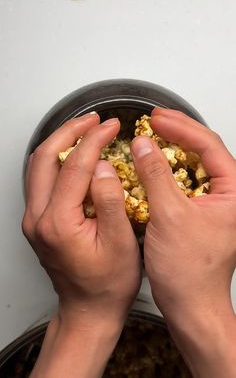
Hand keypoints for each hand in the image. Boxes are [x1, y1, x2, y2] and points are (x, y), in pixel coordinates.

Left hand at [22, 113, 140, 377]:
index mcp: (58, 222)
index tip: (110, 126)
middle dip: (70, 131)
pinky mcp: (38, 221)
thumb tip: (104, 165)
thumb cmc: (107, 284)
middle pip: (45, 158)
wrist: (88, 309)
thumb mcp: (120, 243)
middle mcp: (38, 218)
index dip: (94, 140)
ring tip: (84, 130)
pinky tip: (74, 155)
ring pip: (38, 166)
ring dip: (61, 142)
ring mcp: (34, 219)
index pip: (74, 165)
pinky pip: (40, 179)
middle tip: (93, 120)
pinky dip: (57, 159)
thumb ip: (110, 200)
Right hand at [131, 108, 235, 377]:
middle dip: (178, 131)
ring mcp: (214, 202)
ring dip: (172, 147)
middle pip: (204, 149)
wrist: (191, 304)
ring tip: (154, 133)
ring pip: (194, 163)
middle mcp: (228, 194)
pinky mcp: (199, 211)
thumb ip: (155, 174)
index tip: (157, 118)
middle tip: (156, 118)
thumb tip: (144, 145)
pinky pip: (184, 180)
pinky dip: (167, 168)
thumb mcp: (169, 215)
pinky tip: (154, 163)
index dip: (180, 127)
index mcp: (232, 191)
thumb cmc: (190, 271)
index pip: (207, 145)